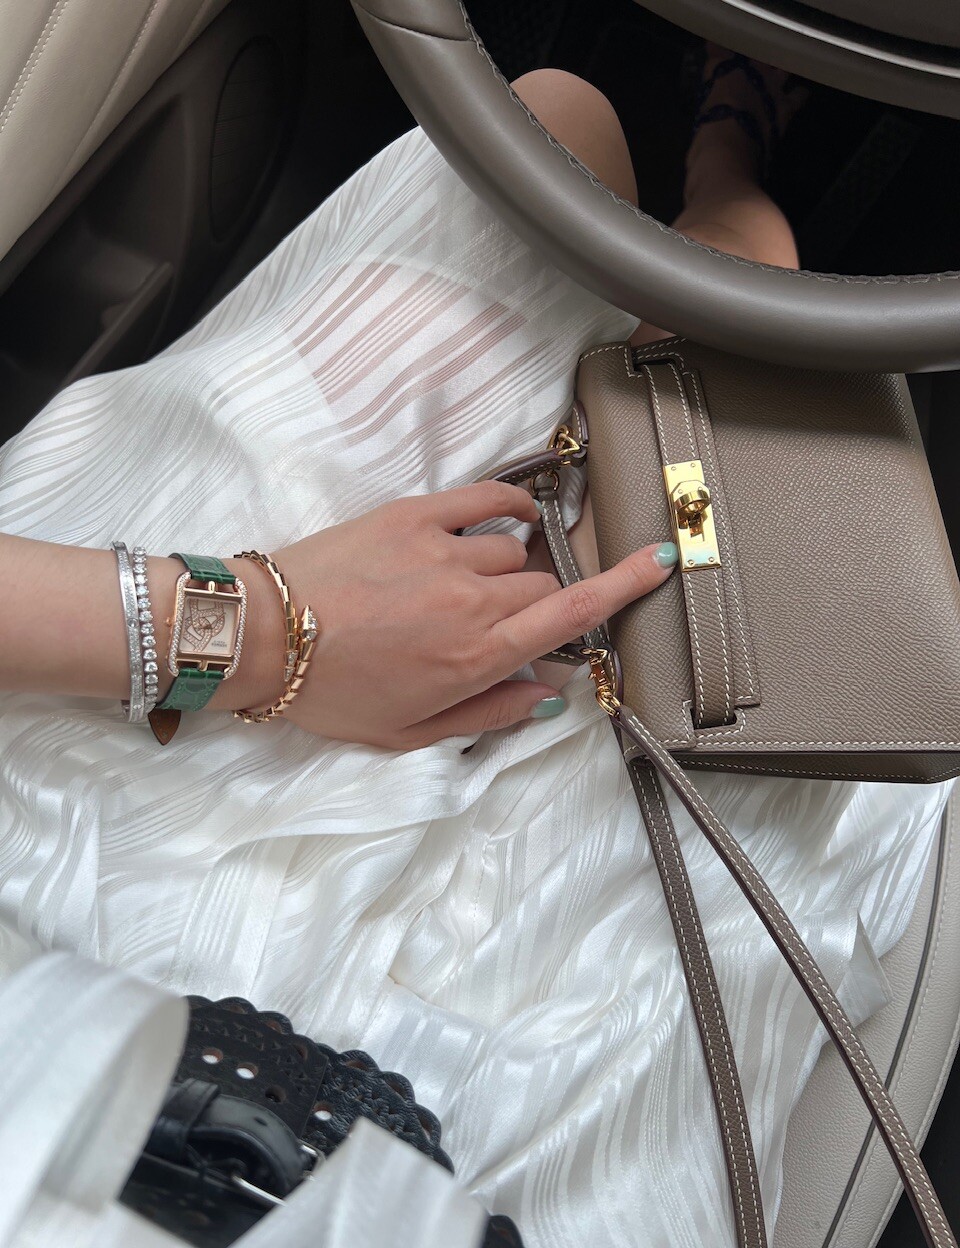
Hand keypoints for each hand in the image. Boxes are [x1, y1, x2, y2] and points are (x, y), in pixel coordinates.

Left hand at [224, 482, 674, 748]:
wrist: (260, 636)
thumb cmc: (331, 693)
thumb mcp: (410, 733)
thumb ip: (489, 712)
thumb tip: (546, 692)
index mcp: (476, 656)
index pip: (571, 615)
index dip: (624, 588)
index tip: (660, 562)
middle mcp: (472, 599)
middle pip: (544, 588)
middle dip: (537, 609)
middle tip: (494, 629)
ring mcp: (444, 550)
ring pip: (514, 551)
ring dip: (510, 570)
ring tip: (465, 591)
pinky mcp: (413, 515)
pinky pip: (483, 500)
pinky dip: (507, 508)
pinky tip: (510, 518)